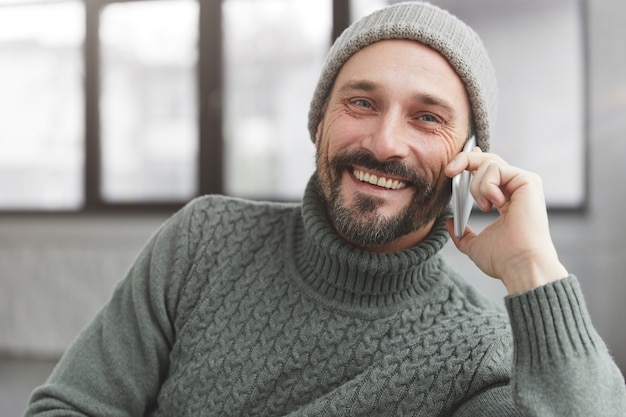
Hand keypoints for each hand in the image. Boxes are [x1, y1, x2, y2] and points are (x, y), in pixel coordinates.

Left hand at [444, 148, 567, 294]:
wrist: (520, 265)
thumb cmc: (504, 260)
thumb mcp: (474, 245)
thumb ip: (462, 233)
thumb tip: (449, 223)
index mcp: (506, 200)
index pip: (488, 171)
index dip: (470, 161)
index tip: (452, 168)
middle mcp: (516, 189)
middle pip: (488, 159)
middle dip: (464, 160)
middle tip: (448, 172)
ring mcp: (523, 184)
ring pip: (489, 163)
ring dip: (476, 186)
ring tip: (484, 207)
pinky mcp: (528, 182)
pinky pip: (496, 169)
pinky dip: (487, 186)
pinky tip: (494, 204)